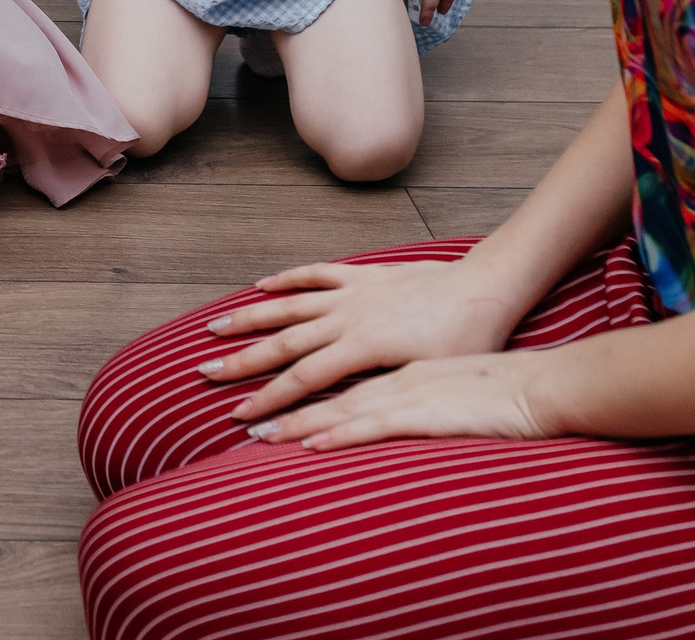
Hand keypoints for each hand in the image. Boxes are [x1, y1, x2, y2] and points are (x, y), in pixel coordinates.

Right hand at [199, 255, 533, 422]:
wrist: (489, 287)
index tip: (241, 417)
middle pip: (285, 342)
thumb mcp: (429, 377)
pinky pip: (317, 274)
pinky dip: (287, 279)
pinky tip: (261, 283)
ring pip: (290, 305)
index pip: (305, 379)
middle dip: (244, 362)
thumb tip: (346, 420)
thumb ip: (384, 393)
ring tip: (215, 328)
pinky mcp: (363, 275)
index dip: (271, 400)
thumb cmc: (469, 340)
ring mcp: (353, 292)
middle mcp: (348, 317)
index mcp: (363, 346)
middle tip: (205, 373)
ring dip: (250, 318)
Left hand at [248, 348, 555, 451]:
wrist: (541, 382)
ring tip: (251, 430)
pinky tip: (311, 446)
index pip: (325, 364)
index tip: (245, 378)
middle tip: (220, 390)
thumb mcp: (443, 376)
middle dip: (263, 384)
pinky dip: (339, 435)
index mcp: (391, 361)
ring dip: (290, 417)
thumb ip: (410, 385)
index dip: (281, 371)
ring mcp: (405, 390)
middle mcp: (388, 371)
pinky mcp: (427, 413)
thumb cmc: (499, 381)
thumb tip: (386, 399)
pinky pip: (373, 426)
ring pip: (334, 403)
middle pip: (313, 374)